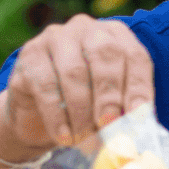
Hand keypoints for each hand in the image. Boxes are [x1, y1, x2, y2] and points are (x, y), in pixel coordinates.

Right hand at [0, 14, 155, 155]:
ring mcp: (55, 38)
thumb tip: (137, 128)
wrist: (37, 114)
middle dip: (108, 96)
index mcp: (114, 35)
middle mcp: (86, 28)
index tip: (138, 116)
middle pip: (104, 55)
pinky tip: (65, 137)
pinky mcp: (29, 55)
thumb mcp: (108, 105)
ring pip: (74, 72)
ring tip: (85, 140)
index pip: (134, 55)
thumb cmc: (82, 106)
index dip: (138, 86)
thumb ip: (124, 110)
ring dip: (82, 112)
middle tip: (108, 126)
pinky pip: (46, 85)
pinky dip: (57, 116)